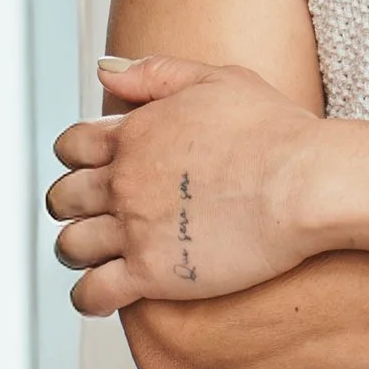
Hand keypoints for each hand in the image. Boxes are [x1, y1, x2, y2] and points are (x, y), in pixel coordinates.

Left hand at [44, 54, 326, 313]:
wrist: (304, 183)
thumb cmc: (275, 132)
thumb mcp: (217, 78)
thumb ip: (156, 72)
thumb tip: (105, 71)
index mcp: (134, 133)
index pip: (72, 146)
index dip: (76, 158)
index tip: (92, 169)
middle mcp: (124, 180)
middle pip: (64, 198)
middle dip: (73, 207)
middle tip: (92, 216)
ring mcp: (133, 228)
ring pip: (71, 246)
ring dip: (78, 251)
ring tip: (97, 258)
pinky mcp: (151, 273)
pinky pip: (94, 292)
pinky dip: (89, 297)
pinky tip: (102, 298)